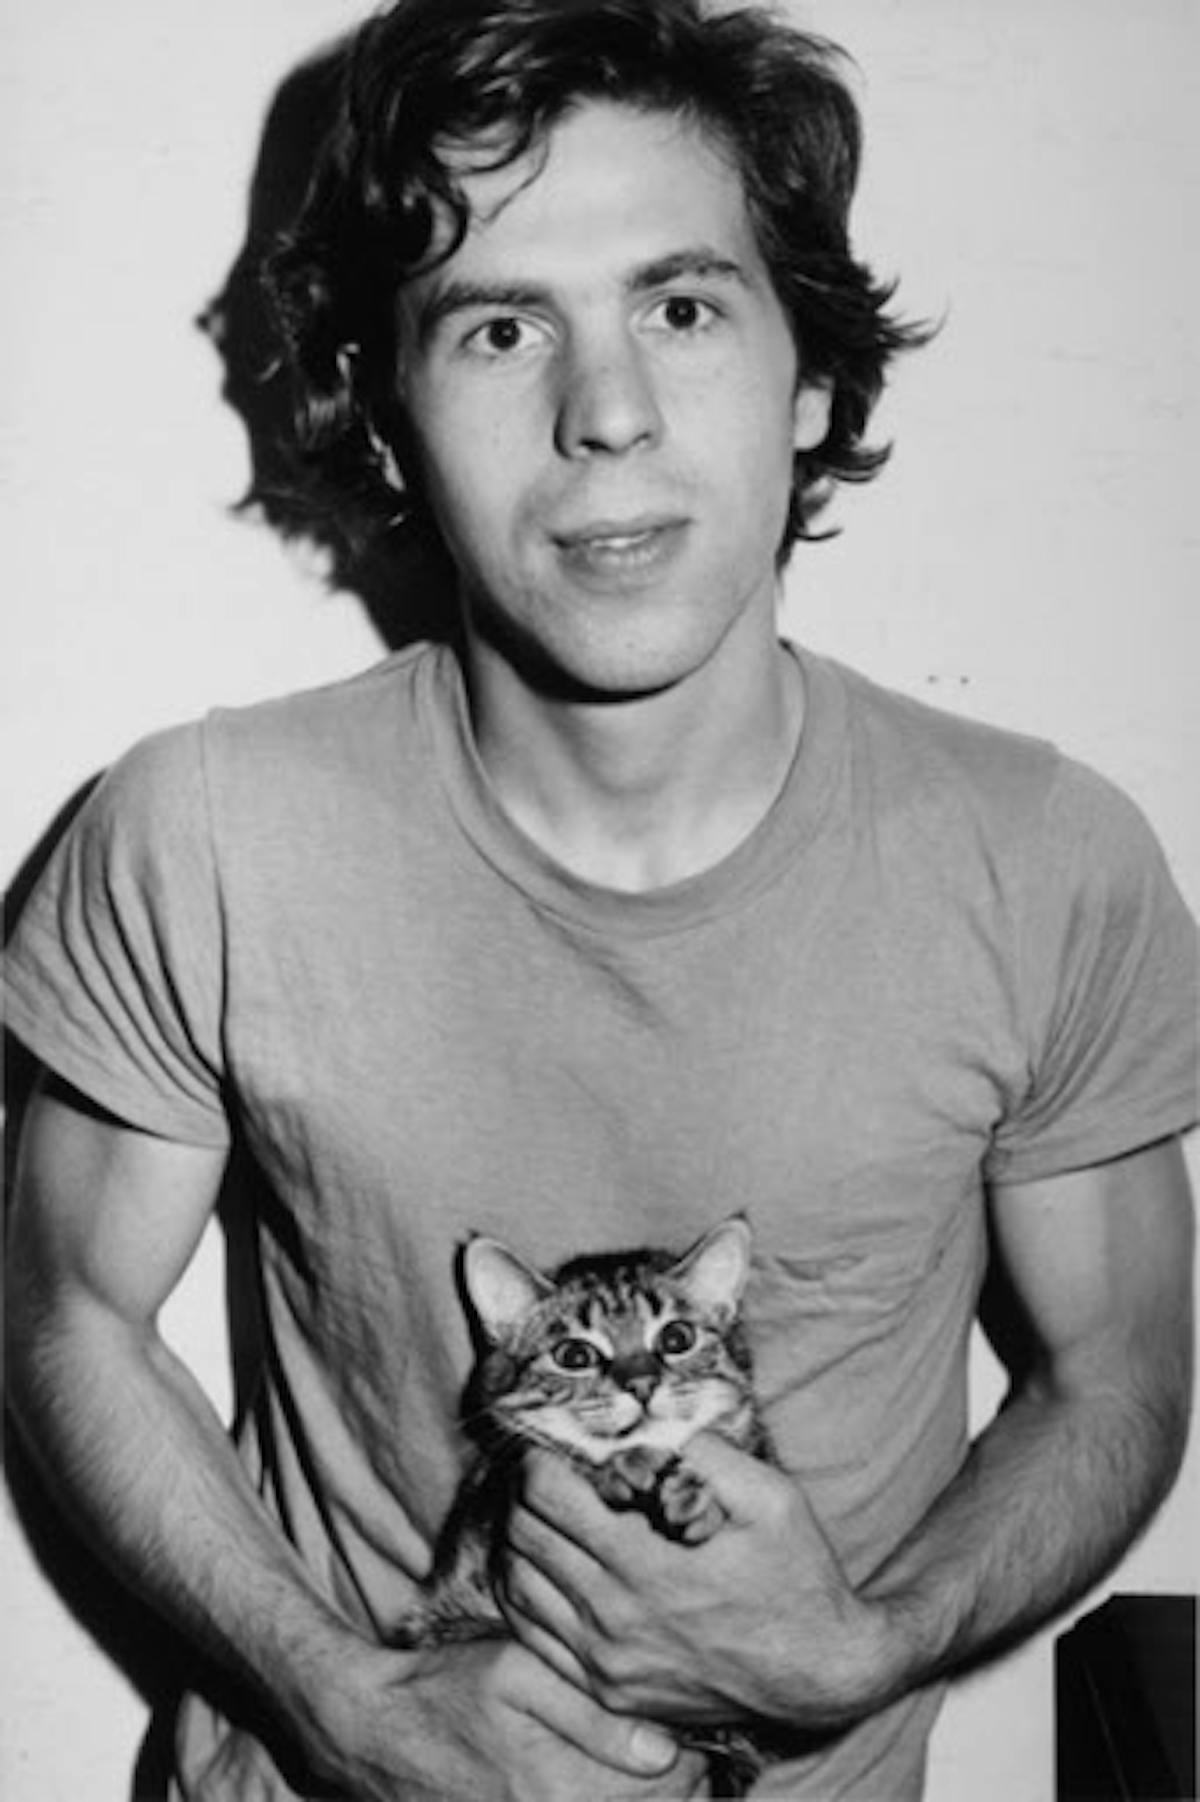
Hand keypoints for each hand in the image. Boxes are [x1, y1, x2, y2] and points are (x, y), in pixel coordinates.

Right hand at [304, 1636, 710, 1800]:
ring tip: (655, 1773)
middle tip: (690, 1752)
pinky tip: (606, 1786)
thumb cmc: (444, 1689)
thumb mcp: (516, 1675)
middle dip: (682, 1788)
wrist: (370, 1732)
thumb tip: (664, 1750)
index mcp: (558, 1790)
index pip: (665, 1791)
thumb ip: (592, 1714)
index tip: (696, 1732)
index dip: (694, 1761)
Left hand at [502, 1436, 890, 1733]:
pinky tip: (542, 1566)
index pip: (548, 1496)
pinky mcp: (608, 1690)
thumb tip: (647, 1419)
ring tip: (539, 1512)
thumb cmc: (798, 1577)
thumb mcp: (770, 1496)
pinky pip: (534, 1637)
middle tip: (541, 1469)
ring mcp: (606, 1661)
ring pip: (518, 1586)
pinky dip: (525, 1593)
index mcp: (647, 1563)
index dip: (538, 1458)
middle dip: (523, 1490)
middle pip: (524, 1535)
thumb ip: (704, 1452)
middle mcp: (614, 1616)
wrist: (821, 1677)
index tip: (549, 1442)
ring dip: (519, 1539)